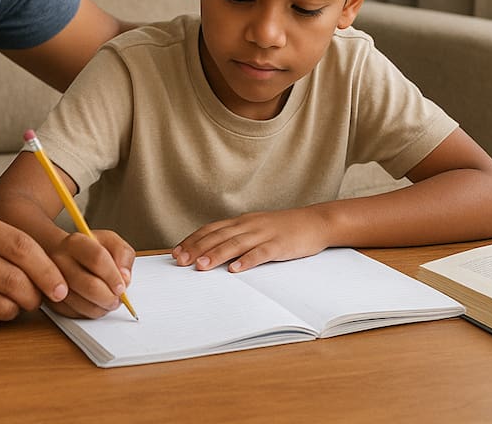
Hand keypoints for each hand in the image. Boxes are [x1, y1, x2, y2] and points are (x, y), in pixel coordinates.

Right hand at [0, 208, 69, 330]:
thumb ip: (8, 243)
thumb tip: (53, 275)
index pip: (22, 248)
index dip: (48, 271)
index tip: (61, 287)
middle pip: (16, 282)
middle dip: (35, 297)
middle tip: (36, 299)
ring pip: (2, 307)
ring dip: (14, 309)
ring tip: (7, 301)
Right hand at [45, 230, 135, 318]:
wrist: (63, 256)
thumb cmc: (90, 250)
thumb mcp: (110, 241)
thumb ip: (123, 253)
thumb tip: (125, 277)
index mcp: (75, 242)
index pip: (98, 259)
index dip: (113, 276)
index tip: (122, 285)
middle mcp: (60, 260)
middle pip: (90, 286)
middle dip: (110, 296)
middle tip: (117, 298)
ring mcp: (52, 282)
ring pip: (83, 304)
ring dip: (102, 307)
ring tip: (108, 300)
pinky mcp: (51, 300)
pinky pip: (75, 314)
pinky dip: (90, 312)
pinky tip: (95, 303)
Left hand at [171, 209, 330, 272]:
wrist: (314, 222)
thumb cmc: (283, 228)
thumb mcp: (256, 229)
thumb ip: (236, 237)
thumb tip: (211, 252)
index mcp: (241, 222)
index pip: (211, 229)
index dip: (193, 240)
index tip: (176, 252)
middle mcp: (249, 225)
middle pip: (218, 236)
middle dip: (197, 249)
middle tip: (181, 261)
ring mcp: (264, 234)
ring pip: (236, 244)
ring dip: (216, 255)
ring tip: (201, 266)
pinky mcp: (279, 245)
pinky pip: (261, 253)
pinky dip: (247, 261)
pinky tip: (236, 269)